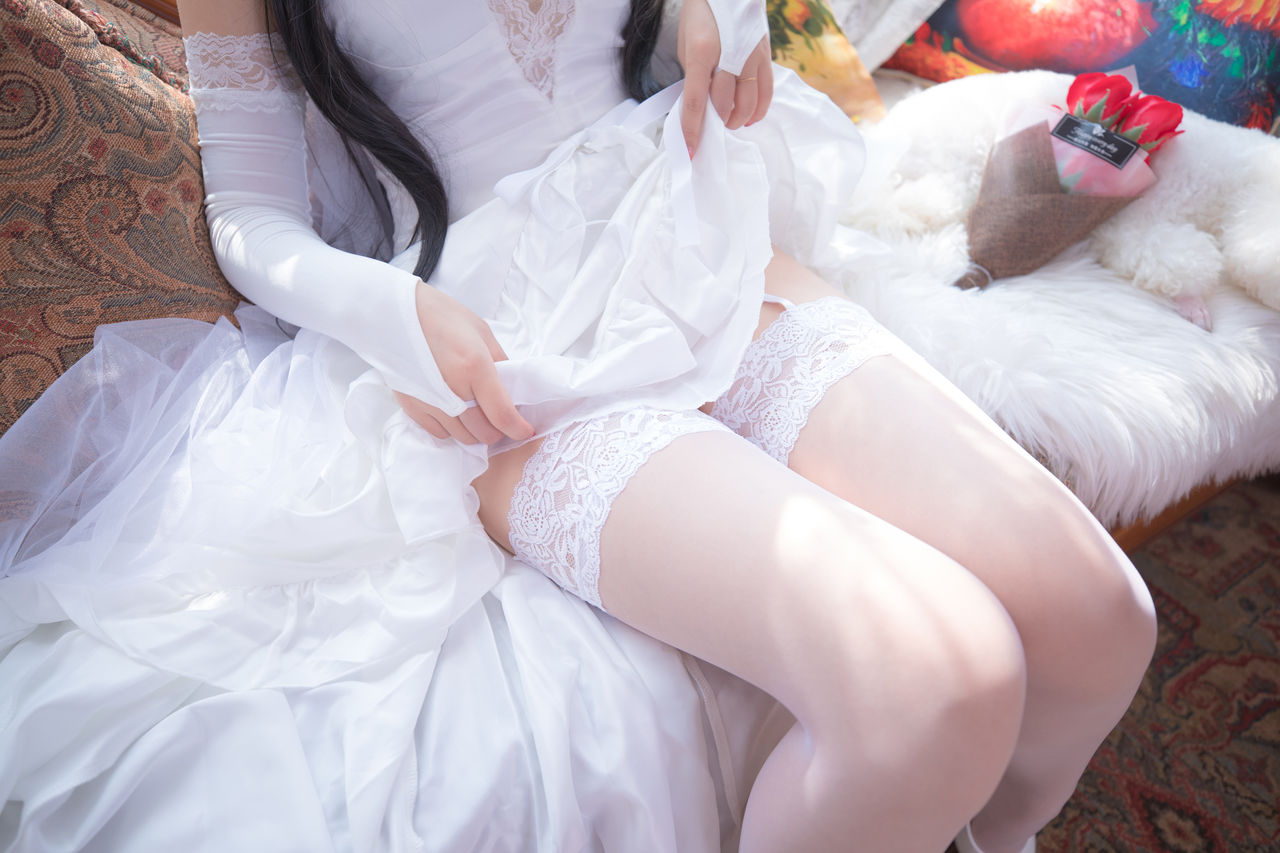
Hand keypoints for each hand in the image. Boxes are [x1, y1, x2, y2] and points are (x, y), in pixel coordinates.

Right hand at [396, 284, 533, 444]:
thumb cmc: (440, 316)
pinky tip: (454, 411)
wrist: (394, 314)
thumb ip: (500, 362)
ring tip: (476, 412)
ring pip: (464, 438)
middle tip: (498, 415)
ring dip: (475, 430)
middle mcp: (453, 390)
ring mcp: (431, 403)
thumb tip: (511, 387)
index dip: (518, 428)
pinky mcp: (412, 407)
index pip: (502, 414)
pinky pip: (440, 433)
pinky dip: (452, 428)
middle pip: (485, 433)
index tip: (525, 431)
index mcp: (474, 367)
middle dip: (498, 429)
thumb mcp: (481, 332)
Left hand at [678, 0, 772, 157]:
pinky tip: (749, 118)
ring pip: (748, 105)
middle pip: (723, 106)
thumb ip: (694, 77)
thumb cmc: (701, 16)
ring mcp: (751, 57)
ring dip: (736, 121)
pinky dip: (758, 111)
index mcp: (703, 53)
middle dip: (714, 125)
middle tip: (709, 132)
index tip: (691, 151)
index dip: (692, 130)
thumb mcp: (687, 45)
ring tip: (728, 123)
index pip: (695, 102)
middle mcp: (730, 57)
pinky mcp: (766, 56)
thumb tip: (700, 106)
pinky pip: (766, 93)